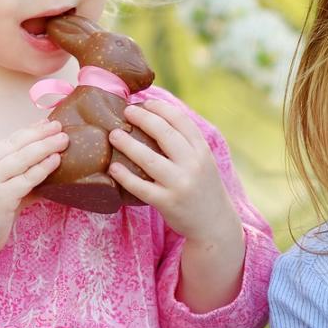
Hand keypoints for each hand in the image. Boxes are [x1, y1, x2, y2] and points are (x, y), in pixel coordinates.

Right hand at [0, 119, 68, 257]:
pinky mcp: (0, 198)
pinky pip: (26, 180)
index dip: (29, 130)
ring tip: (63, 140)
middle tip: (59, 126)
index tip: (46, 123)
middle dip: (39, 134)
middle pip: (16, 145)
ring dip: (45, 147)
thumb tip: (49, 168)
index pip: (8, 141)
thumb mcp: (0, 191)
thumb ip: (20, 179)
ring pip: (22, 159)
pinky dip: (42, 169)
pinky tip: (55, 161)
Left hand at [107, 99, 240, 244]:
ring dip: (128, 144)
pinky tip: (113, 167)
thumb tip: (157, 117)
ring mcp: (180, 184)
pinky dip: (125, 176)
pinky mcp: (167, 202)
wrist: (214, 224)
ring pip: (149, 159)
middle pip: (164, 133)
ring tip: (114, 135)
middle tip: (126, 112)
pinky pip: (141, 187)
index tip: (145, 103)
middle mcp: (193, 164)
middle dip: (142, 118)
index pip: (180, 120)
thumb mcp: (203, 161)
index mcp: (202, 150)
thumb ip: (186, 143)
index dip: (160, 108)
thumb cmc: (203, 187)